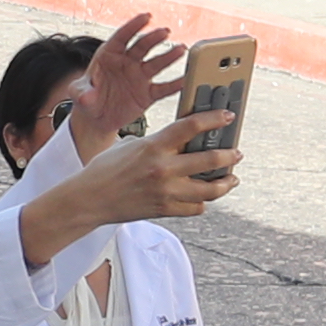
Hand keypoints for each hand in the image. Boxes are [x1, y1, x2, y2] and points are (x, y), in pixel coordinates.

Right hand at [21, 121, 236, 265]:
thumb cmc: (105, 169)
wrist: (89, 199)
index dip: (214, 119)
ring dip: (226, 182)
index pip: (191, 127)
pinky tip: (204, 196)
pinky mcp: (165, 210)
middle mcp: (163, 169)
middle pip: (210, 159)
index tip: (228, 116)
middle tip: (236, 152)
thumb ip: (156, 142)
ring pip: (210, 189)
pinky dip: (202, 202)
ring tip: (231, 178)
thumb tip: (180, 140)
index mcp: (153, 146)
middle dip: (230, 155)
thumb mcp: (130, 145)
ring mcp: (166, 192)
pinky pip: (195, 207)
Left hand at [66, 14, 185, 147]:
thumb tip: (87, 96)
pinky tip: (184, 80)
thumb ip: (82, 92)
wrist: (96, 119)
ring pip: (156, 63)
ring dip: (168, 56)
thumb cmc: (86, 99)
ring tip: (180, 49)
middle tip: (165, 32)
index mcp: (109, 55)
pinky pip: (163, 88)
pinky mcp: (147, 94)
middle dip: (153, 38)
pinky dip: (174, 85)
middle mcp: (127, 62)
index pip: (122, 37)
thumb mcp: (78, 94)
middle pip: (142, 47)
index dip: (133, 26)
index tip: (146, 17)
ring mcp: (139, 77)